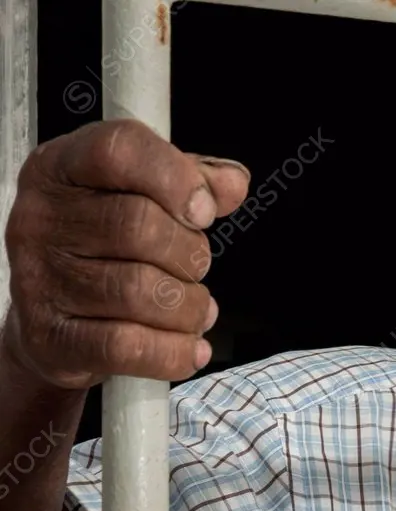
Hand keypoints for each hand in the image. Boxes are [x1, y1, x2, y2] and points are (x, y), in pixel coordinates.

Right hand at [3, 119, 249, 388]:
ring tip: (195, 308)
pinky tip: (190, 348)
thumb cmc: (106, 248)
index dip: (175, 178)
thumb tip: (231, 183)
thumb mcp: (147, 195)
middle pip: (139, 225)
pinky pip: (127, 346)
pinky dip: (174, 351)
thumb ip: (195, 179)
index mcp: (63, 167)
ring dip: (189, 306)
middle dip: (190, 253)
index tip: (205, 211)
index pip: (119, 150)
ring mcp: (39, 279)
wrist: (59, 321)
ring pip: (140, 290)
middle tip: (196, 266)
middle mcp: (41, 218)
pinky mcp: (51, 337)